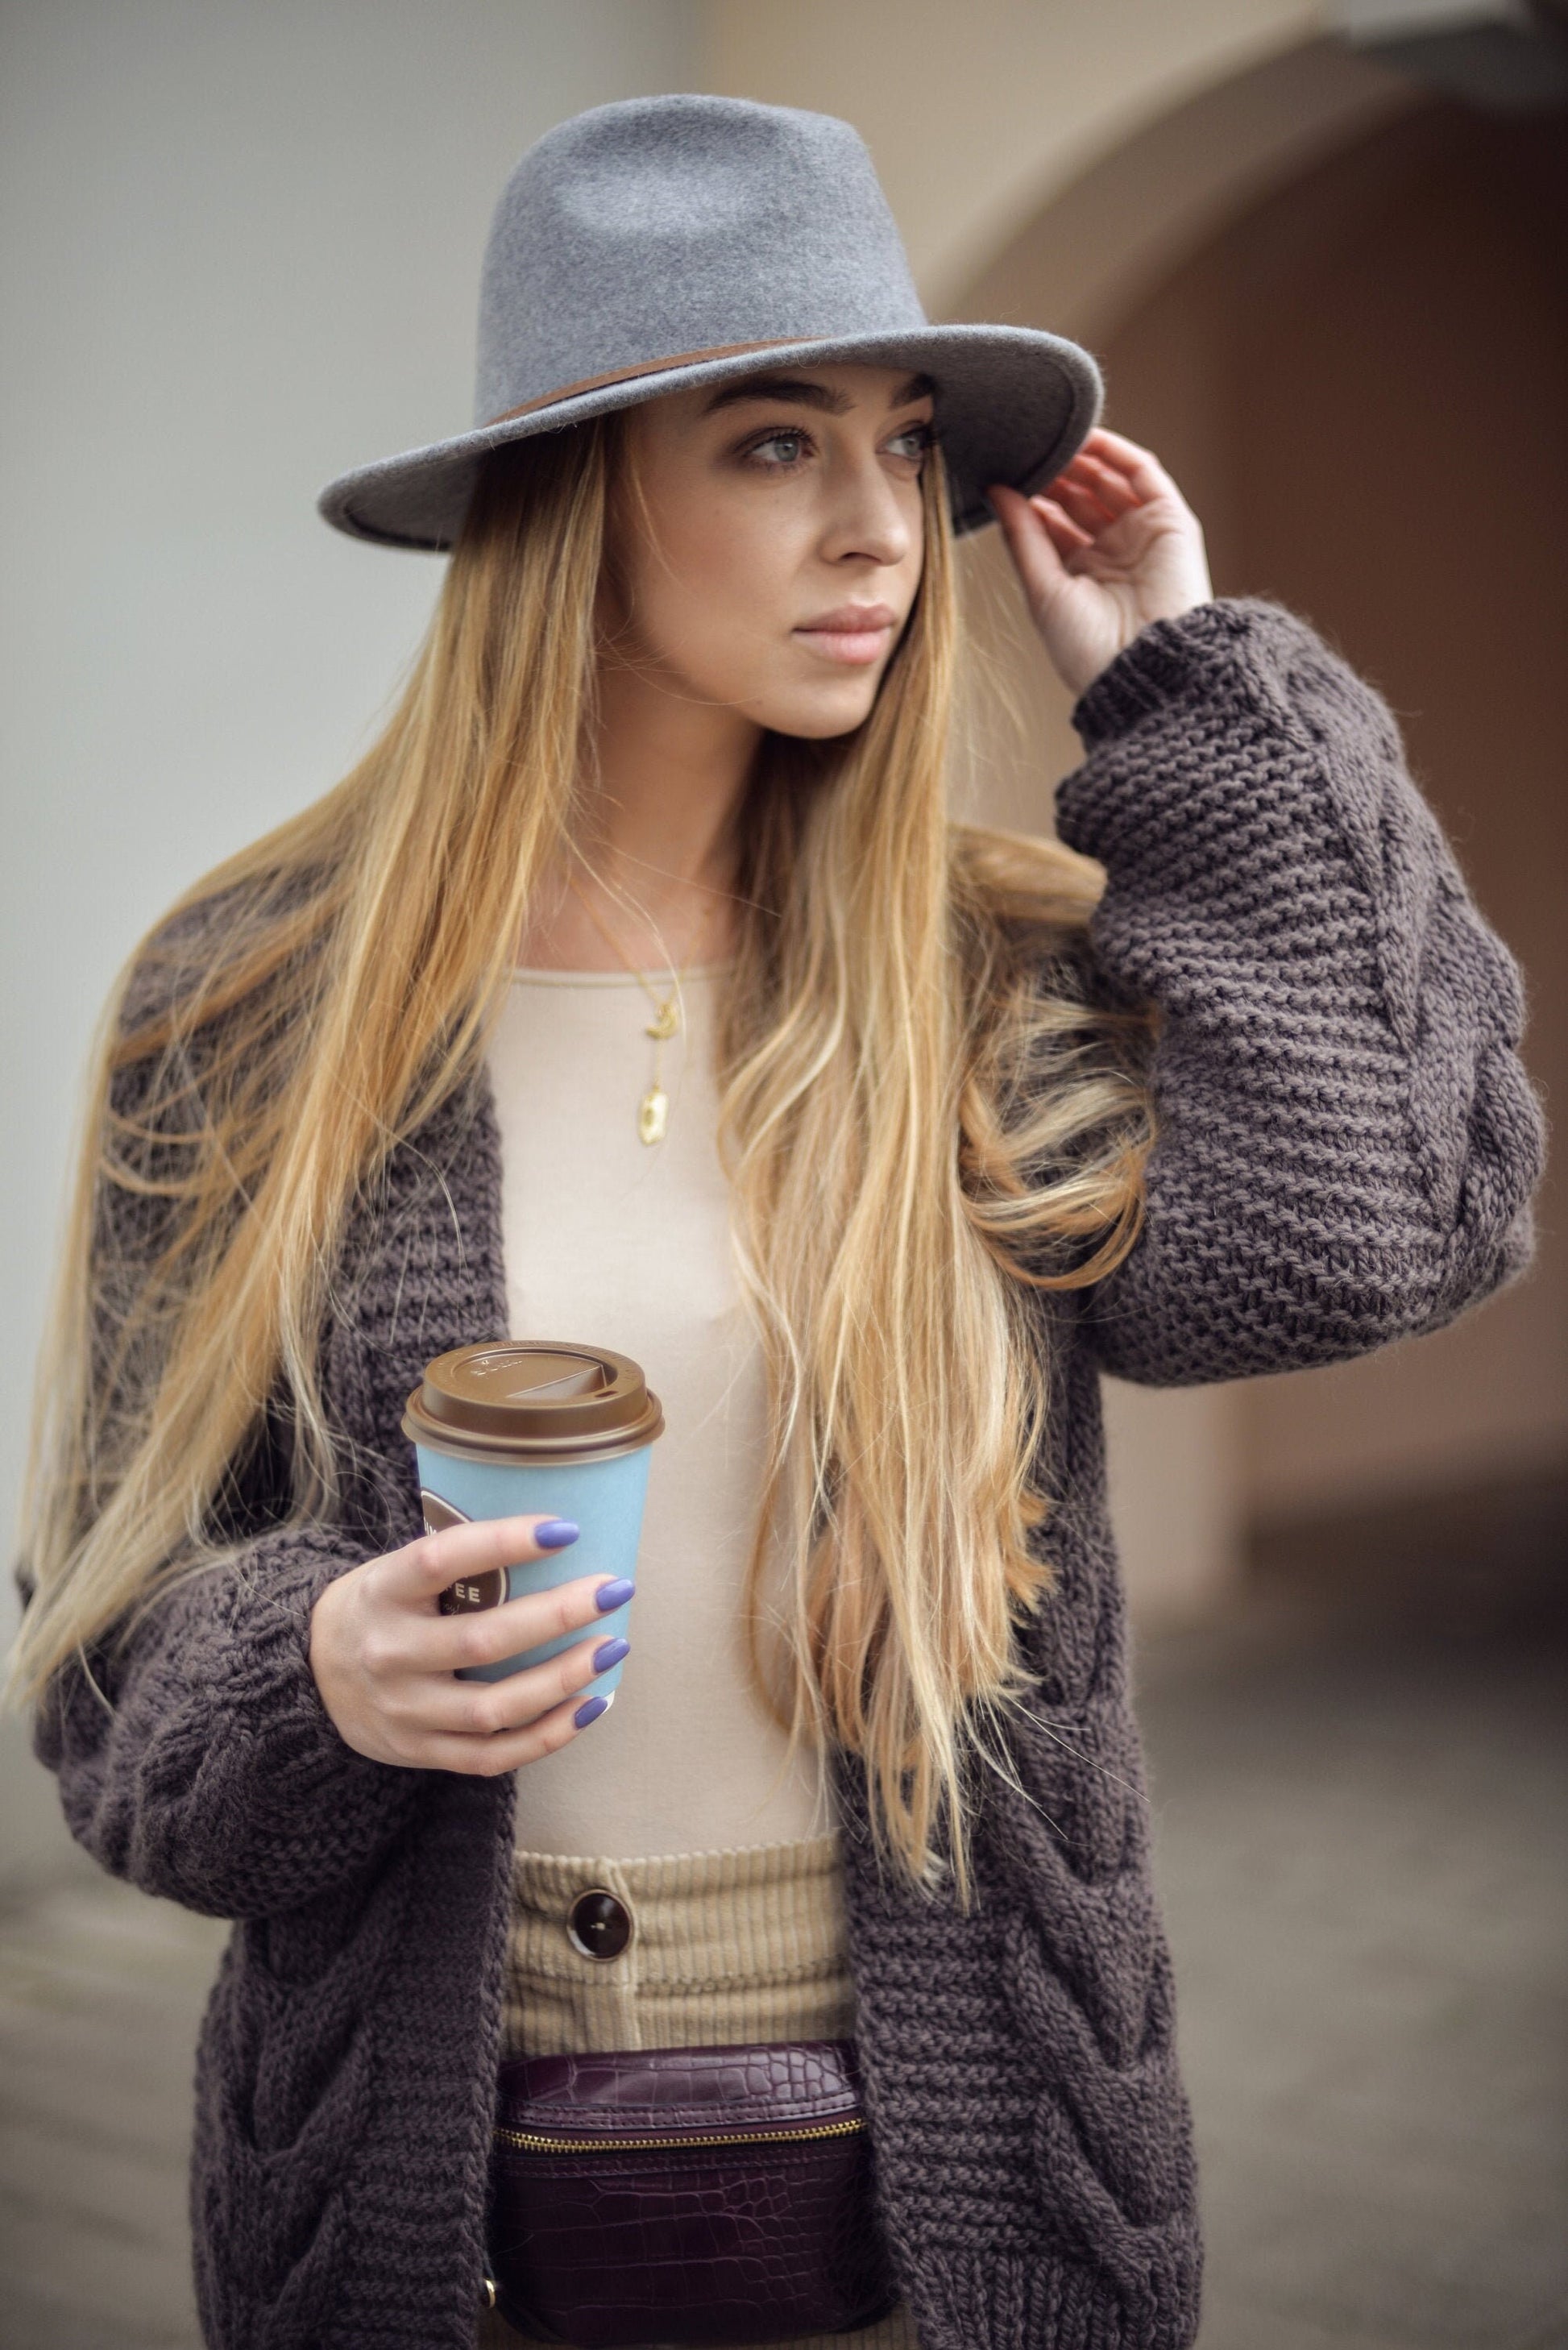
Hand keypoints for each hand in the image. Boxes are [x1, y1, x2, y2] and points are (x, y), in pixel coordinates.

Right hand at [309, 1513, 628, 1775]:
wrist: (309, 1677)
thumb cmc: (378, 1609)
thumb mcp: (393, 1571)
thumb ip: (455, 1561)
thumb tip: (554, 1536)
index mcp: (382, 1592)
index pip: (442, 1560)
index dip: (504, 1543)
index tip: (565, 1530)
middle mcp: (389, 1653)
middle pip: (483, 1641)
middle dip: (558, 1616)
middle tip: (613, 1589)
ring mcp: (405, 1711)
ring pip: (494, 1707)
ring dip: (563, 1679)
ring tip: (612, 1647)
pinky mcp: (420, 1751)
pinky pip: (492, 1755)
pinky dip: (547, 1735)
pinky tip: (589, 1705)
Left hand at [989, 428, 1213, 697]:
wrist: (1142, 669)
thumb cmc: (1088, 648)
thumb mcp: (1042, 588)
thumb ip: (1022, 537)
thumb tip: (996, 491)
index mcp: (1082, 574)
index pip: (1054, 521)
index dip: (1030, 495)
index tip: (1000, 472)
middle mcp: (1114, 551)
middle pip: (1081, 495)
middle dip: (1054, 471)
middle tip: (1023, 448)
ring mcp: (1143, 534)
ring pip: (1110, 479)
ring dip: (1081, 457)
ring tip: (1048, 437)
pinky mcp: (1172, 522)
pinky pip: (1145, 474)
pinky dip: (1117, 452)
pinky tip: (1086, 437)